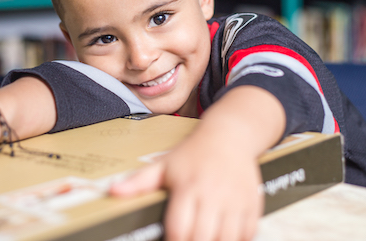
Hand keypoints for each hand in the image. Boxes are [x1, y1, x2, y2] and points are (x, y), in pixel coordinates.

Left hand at [110, 134, 263, 240]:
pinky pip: (249, 233)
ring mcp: (235, 200)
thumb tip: (113, 191)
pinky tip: (224, 237)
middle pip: (203, 238)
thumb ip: (139, 182)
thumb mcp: (164, 165)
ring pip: (228, 239)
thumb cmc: (194, 153)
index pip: (179, 229)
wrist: (230, 135)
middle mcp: (213, 194)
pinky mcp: (252, 203)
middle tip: (186, 239)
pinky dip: (238, 240)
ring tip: (204, 238)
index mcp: (188, 187)